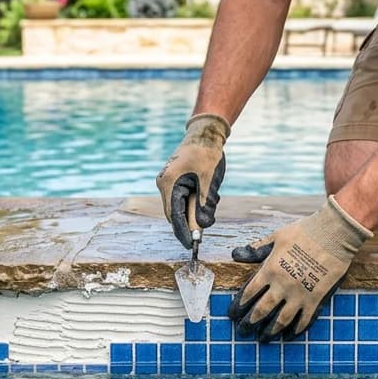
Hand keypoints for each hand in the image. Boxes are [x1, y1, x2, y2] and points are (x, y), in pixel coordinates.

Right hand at [155, 113, 228, 248]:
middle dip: (192, 221)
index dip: (183, 232)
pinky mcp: (175, 180)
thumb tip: (202, 227)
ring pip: (181, 206)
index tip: (191, 246)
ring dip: (196, 209)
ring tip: (213, 195)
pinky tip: (210, 193)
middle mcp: (164, 183)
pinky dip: (195, 201)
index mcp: (169, 183)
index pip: (174, 215)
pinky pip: (183, 198)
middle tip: (207, 227)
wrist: (205, 132)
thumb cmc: (207, 153)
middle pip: (175, 213)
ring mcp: (168, 181)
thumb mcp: (208, 181)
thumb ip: (204, 205)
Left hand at [227, 196, 371, 341]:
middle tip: (242, 331)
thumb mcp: (276, 237)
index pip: (248, 293)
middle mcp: (282, 285)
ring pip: (281, 320)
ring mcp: (300, 294)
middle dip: (249, 323)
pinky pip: (305, 320)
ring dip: (270, 332)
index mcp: (270, 270)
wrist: (334, 233)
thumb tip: (236, 254)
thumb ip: (256, 249)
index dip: (238, 306)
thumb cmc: (304, 231)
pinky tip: (289, 335)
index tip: (233, 314)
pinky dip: (296, 330)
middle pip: (261, 311)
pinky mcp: (317, 298)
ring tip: (263, 339)